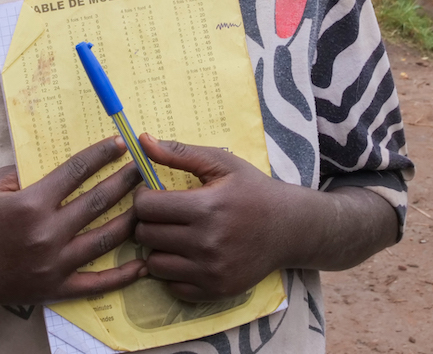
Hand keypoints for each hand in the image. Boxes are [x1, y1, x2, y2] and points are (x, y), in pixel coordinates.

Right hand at [0, 136, 144, 307]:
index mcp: (31, 203)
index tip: (119, 144)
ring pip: (104, 240)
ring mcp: (53, 264)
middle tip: (142, 169)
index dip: (100, 155)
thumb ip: (26, 174)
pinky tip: (142, 264)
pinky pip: (96, 284)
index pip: (75, 172)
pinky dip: (122, 276)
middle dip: (124, 182)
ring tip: (147, 207)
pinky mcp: (54, 289)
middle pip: (97, 202)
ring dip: (130, 220)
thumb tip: (59, 166)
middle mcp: (46, 233)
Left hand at [132, 135, 287, 301]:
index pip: (146, 207)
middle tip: (163, 215)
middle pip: (146, 235)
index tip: (153, 194)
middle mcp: (207, 243)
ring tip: (173, 235)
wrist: (290, 228)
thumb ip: (179, 152)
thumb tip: (142, 141)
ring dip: (158, 248)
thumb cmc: (253, 190)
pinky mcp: (216, 291)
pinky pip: (173, 287)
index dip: (143, 197)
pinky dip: (174, 272)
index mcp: (206, 207)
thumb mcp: (221, 163)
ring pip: (155, 264)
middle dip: (148, 222)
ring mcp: (212, 271)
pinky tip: (186, 256)